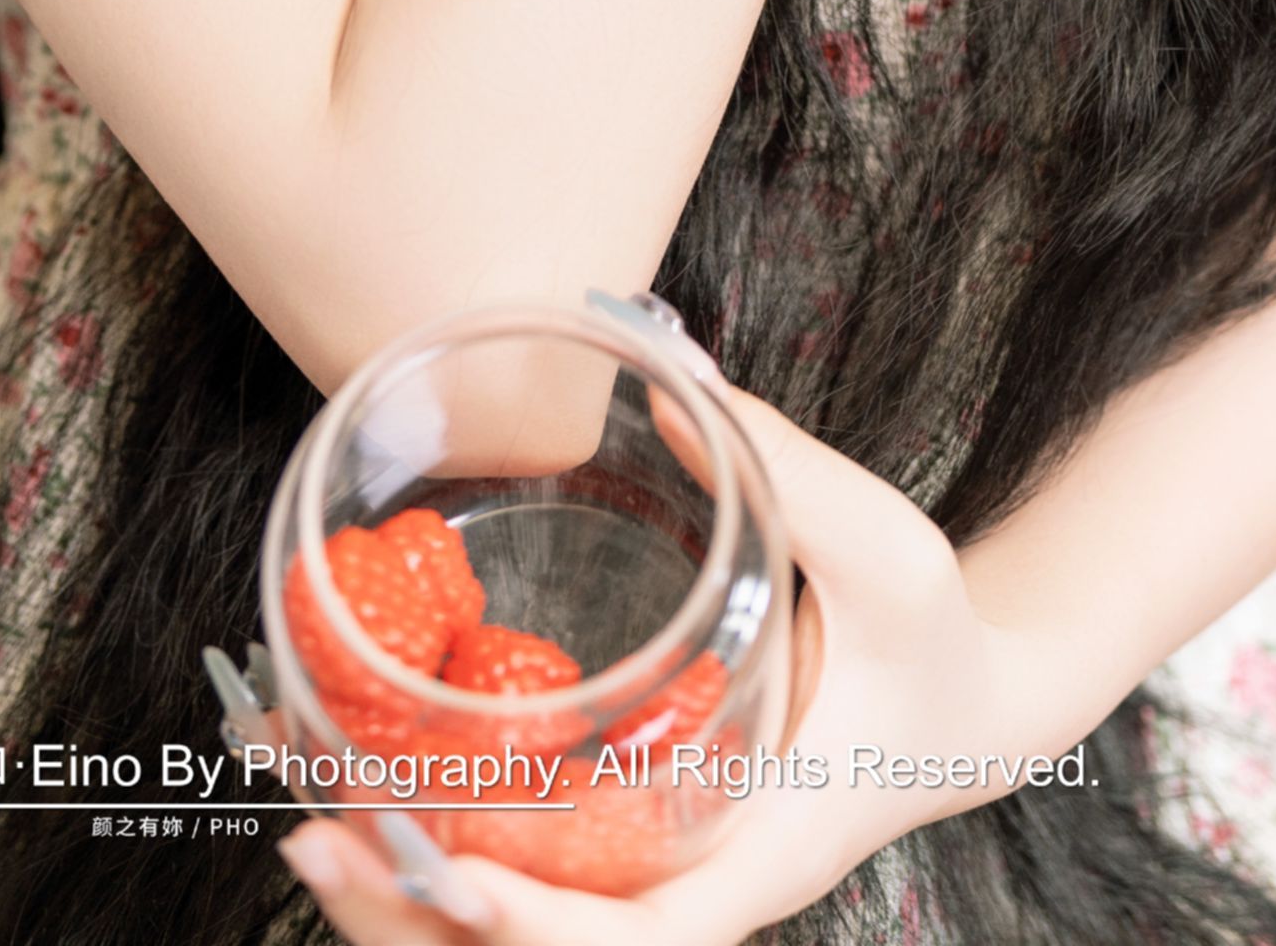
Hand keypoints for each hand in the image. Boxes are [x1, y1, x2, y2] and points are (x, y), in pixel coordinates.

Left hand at [273, 385, 1037, 945]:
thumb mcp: (894, 555)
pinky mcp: (624, 845)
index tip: (453, 879)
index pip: (638, 944)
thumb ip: (794, 473)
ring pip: (503, 941)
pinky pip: (513, 878)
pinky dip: (428, 852)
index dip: (535, 928)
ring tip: (301, 806)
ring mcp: (654, 878)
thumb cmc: (939, 641)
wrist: (974, 700)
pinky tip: (356, 774)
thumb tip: (673, 384)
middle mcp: (692, 891)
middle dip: (413, 917)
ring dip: (400, 894)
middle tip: (314, 830)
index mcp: (757, 863)